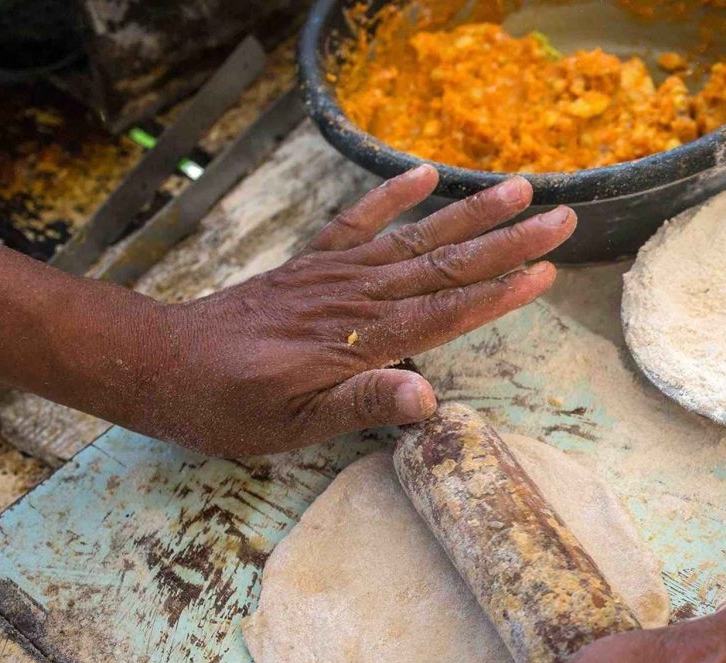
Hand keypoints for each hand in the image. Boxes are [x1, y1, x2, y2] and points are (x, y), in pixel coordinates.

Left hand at [147, 166, 574, 454]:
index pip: (447, 311)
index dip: (501, 293)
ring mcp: (335, 275)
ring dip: (471, 213)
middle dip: (508, 243)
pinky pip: (357, 222)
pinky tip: (424, 174)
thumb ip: (362, 404)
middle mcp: (357, 298)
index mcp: (361, 339)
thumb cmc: (229, 405)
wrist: (161, 362)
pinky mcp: (312, 265)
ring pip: (416, 239)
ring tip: (520, 189)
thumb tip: (427, 398)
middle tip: (564, 218)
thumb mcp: (294, 425)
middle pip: (446, 266)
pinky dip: (390, 196)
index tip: (548, 271)